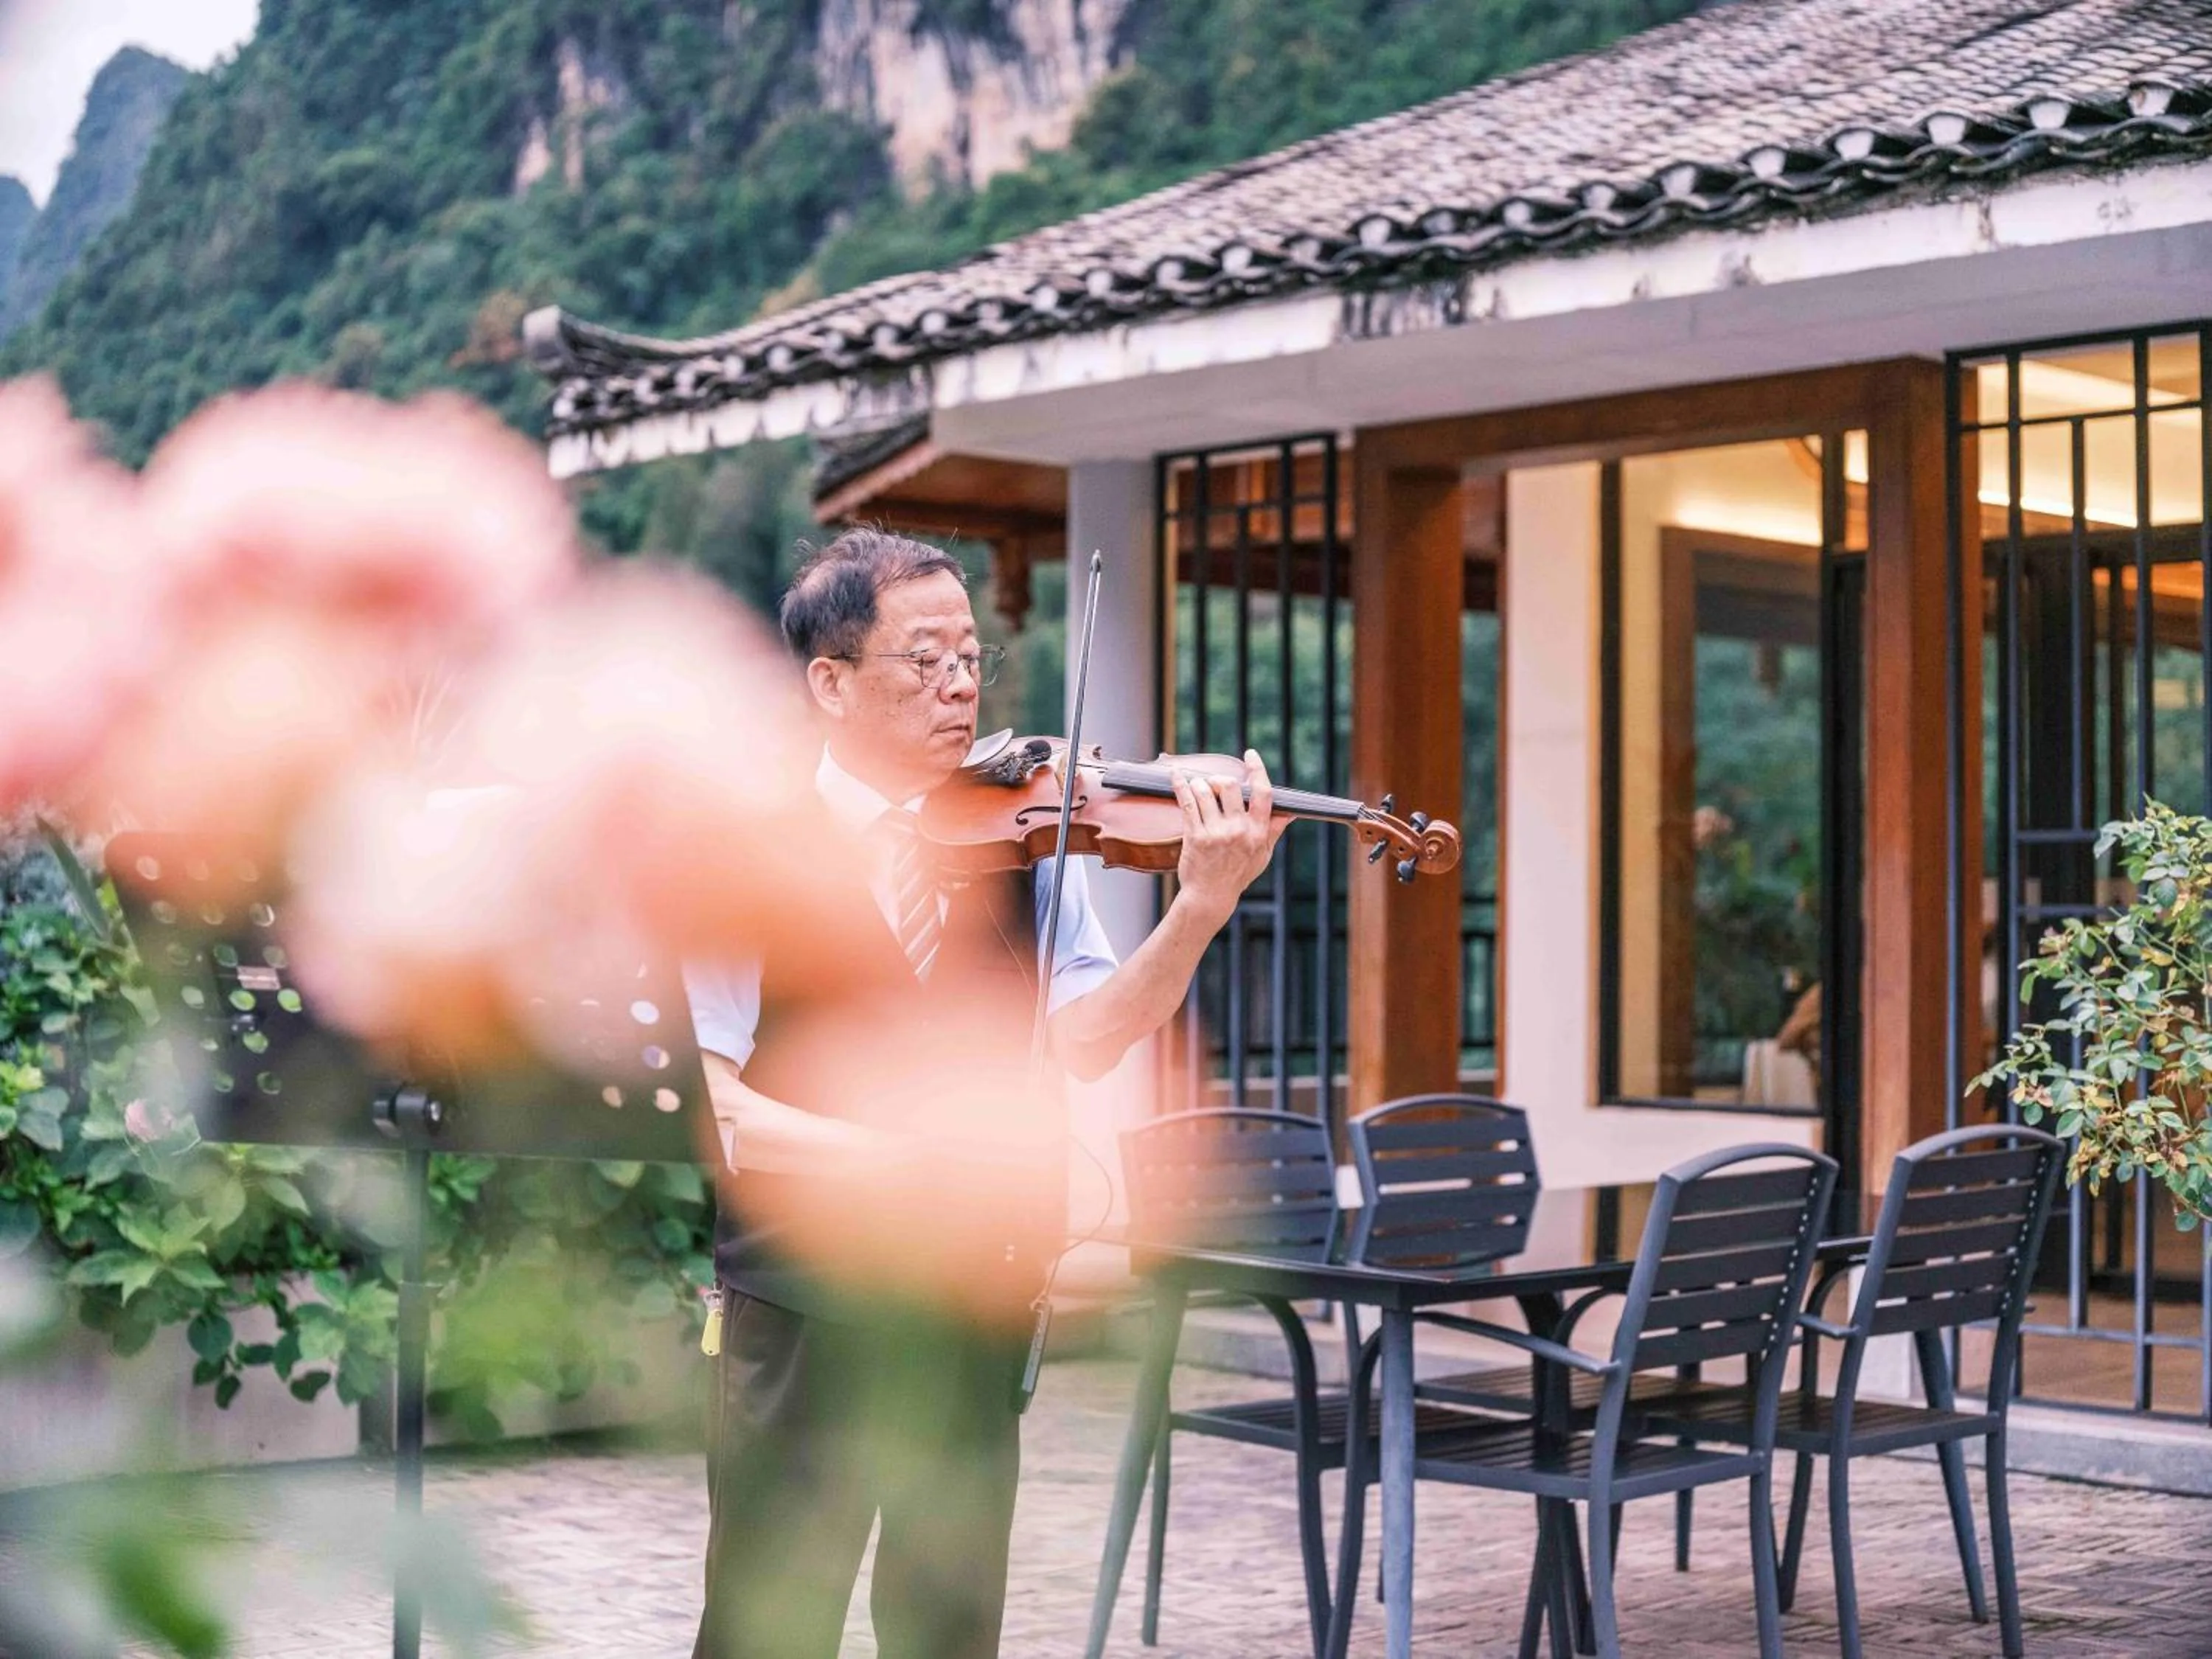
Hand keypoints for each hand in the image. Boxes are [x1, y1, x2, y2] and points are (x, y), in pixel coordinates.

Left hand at [1170, 748, 1286, 925]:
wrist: (1210, 897)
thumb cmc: (1238, 875)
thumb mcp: (1262, 855)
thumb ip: (1274, 830)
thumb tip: (1290, 812)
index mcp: (1258, 832)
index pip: (1263, 793)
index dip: (1257, 769)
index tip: (1250, 754)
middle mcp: (1238, 830)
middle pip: (1229, 786)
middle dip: (1219, 779)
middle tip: (1212, 784)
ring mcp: (1215, 833)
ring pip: (1205, 791)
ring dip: (1198, 783)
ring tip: (1196, 786)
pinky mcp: (1195, 837)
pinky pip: (1187, 803)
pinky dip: (1179, 785)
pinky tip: (1175, 776)